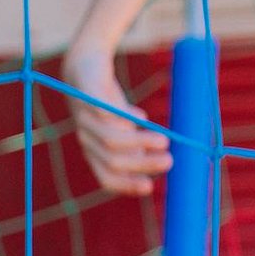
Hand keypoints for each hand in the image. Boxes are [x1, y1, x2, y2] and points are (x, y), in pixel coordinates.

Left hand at [62, 42, 171, 196]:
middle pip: (112, 160)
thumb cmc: (108, 104)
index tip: (150, 187)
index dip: (126, 185)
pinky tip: (140, 116)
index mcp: (94, 152)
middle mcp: (86, 139)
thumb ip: (136, 148)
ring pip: (110, 137)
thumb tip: (164, 166)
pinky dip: (124, 115)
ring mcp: (84, 118)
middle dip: (142, 164)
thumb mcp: (124, 129)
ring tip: (165, 140)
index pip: (106, 177)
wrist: (85, 68)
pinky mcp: (87, 95)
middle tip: (170, 161)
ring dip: (139, 141)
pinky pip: (102, 109)